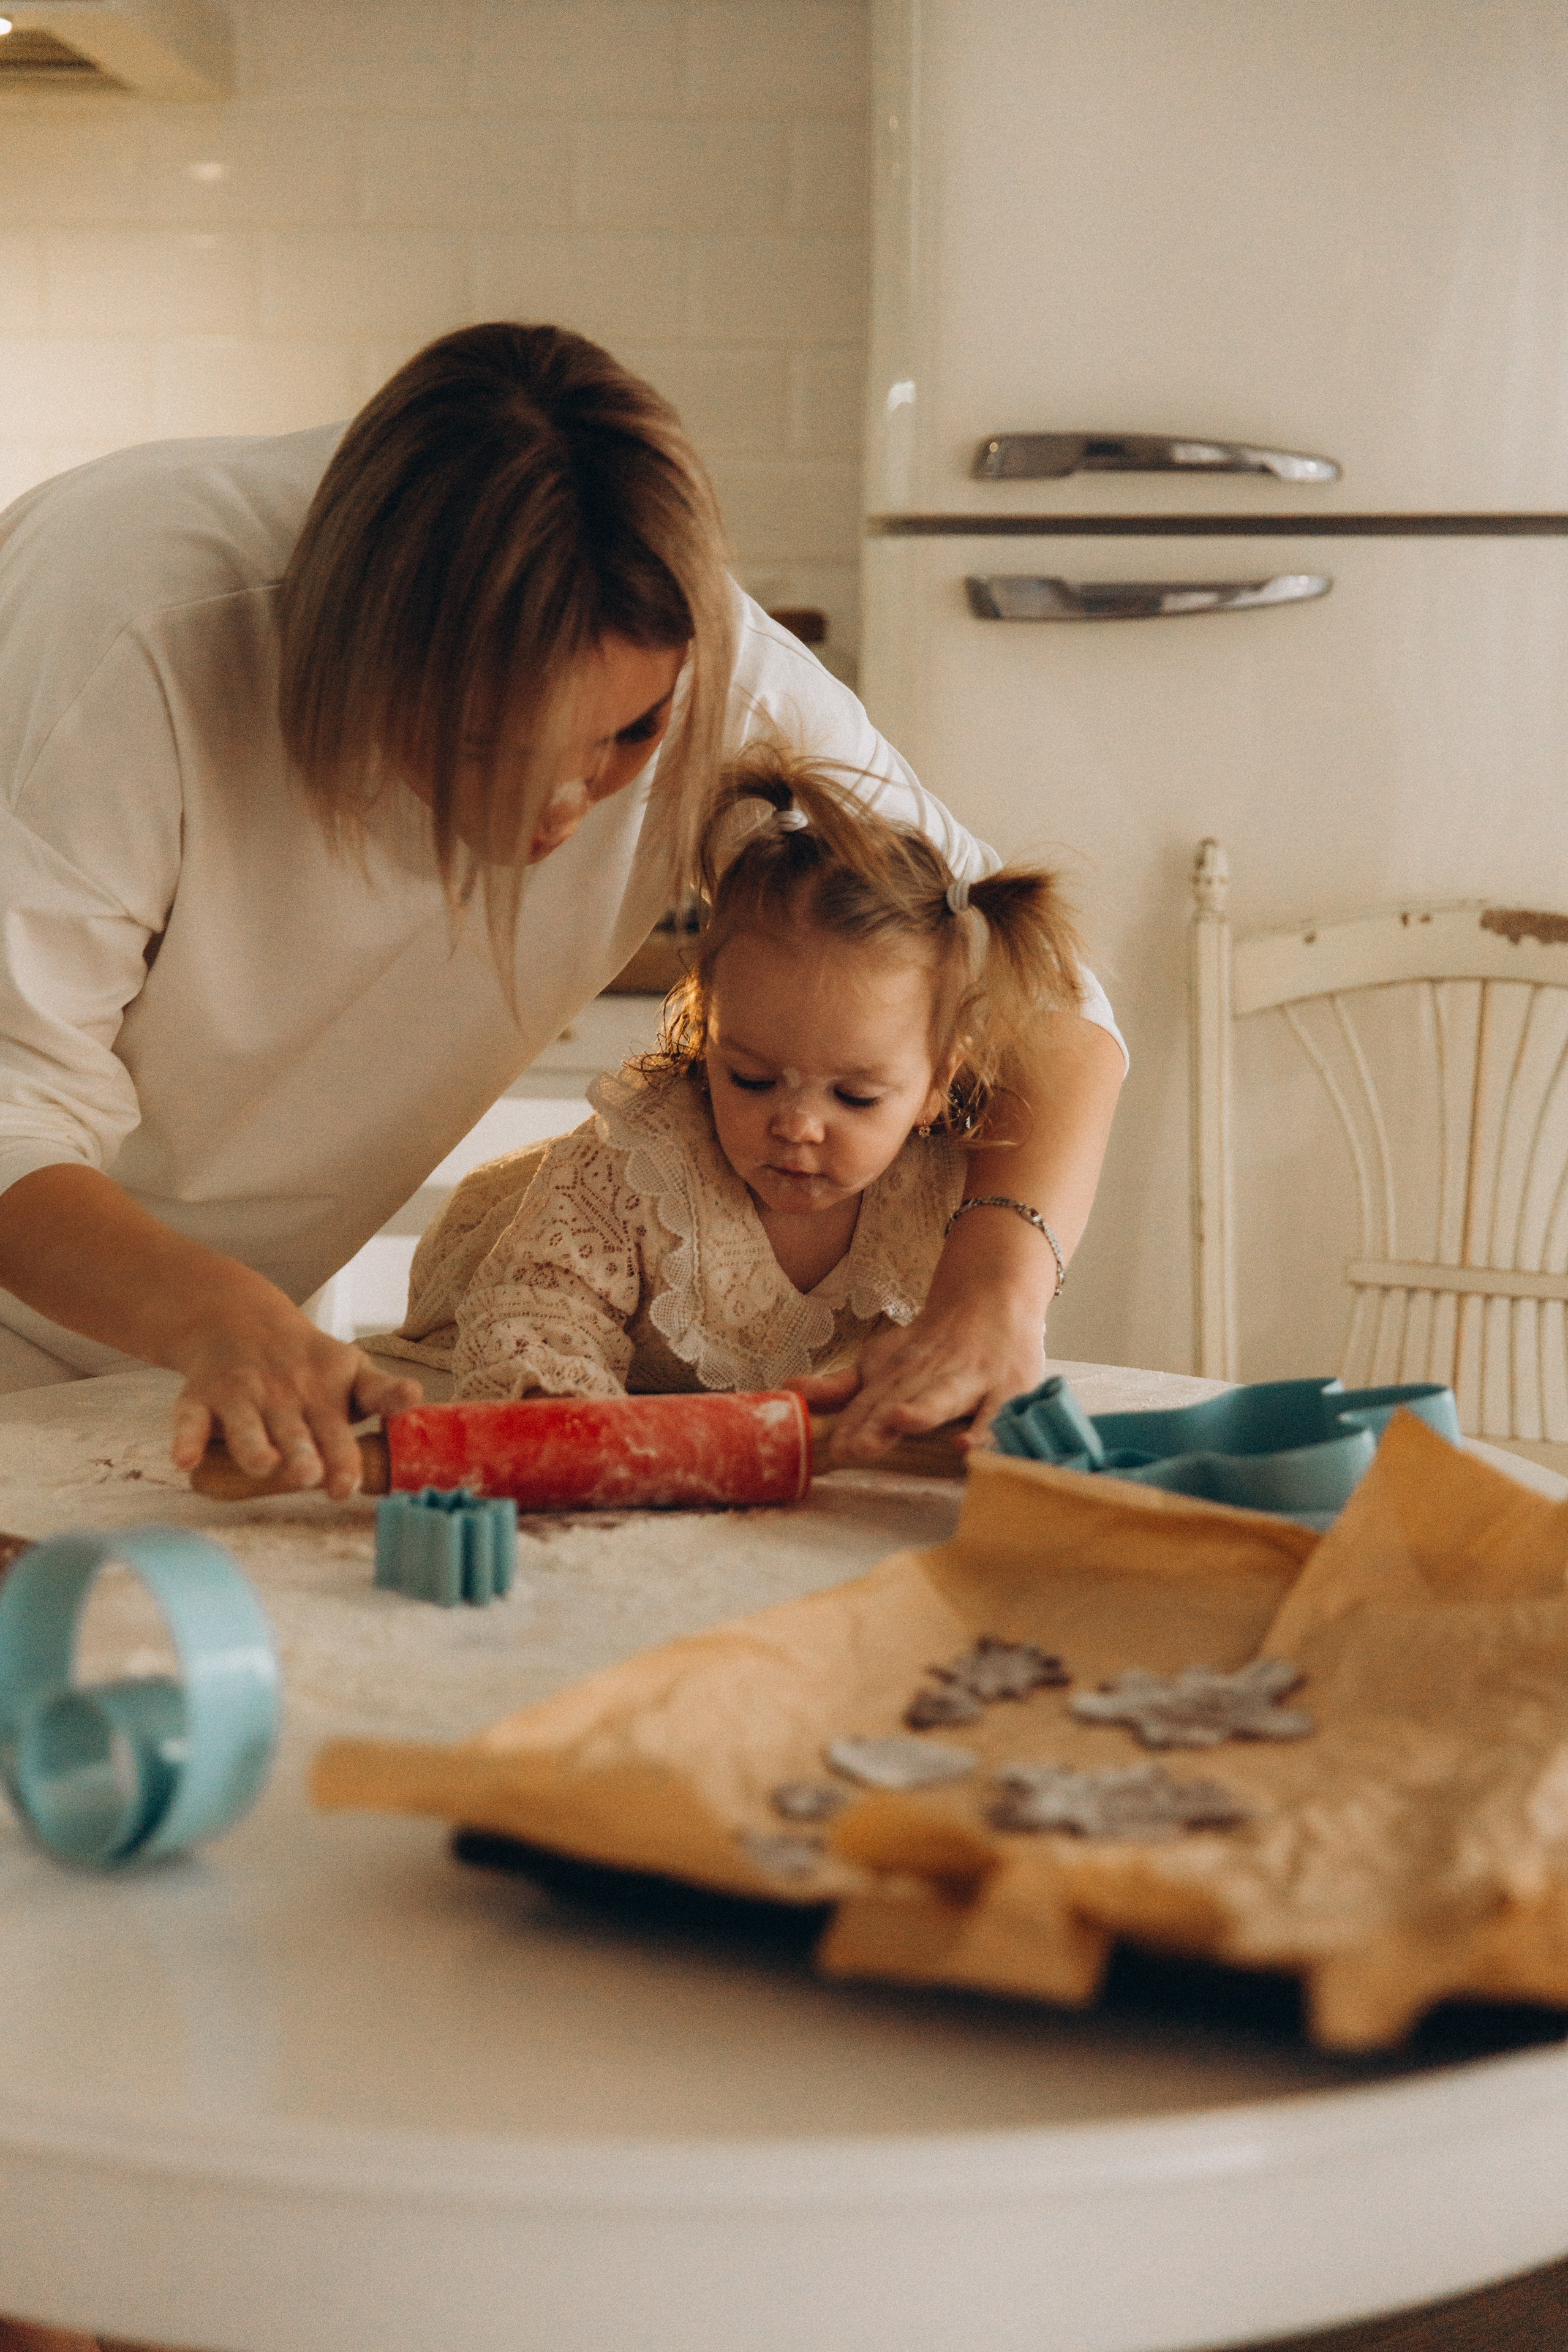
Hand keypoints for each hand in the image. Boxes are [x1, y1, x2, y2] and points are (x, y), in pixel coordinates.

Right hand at [167, 1290, 422, 1500]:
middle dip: (302, 1455)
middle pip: (294, 1431)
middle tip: (309, 1476)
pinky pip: (190, 1421)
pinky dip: (186, 1440)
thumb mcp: (351, 1371)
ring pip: (246, 1426)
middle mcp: (283, 1395)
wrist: (239, 1319)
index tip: (350, 1483)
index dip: (345, 1456)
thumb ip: (381, 1392)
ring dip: (253, 1447)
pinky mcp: (200, 1398)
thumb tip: (419, 1397)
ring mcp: (241, 1396)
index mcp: (323, 1395)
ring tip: (263, 1466)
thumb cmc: (308, 1363)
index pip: (339, 1428)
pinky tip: (186, 1461)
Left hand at [791, 1289, 1046, 1467]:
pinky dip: (984, 1430)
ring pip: (944, 1398)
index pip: (870, 1402)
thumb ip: (841, 1387)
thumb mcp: (882, 1362)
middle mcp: (930, 1375)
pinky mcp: (1007, 1392)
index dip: (852, 1425)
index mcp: (898, 1373)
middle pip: (902, 1400)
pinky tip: (966, 1445)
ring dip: (924, 1410)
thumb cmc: (930, 1345)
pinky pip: (994, 1415)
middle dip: (878, 1423)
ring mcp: (969, 1381)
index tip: (835, 1448)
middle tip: (854, 1447)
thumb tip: (787, 1390)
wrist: (992, 1298)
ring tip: (901, 1421)